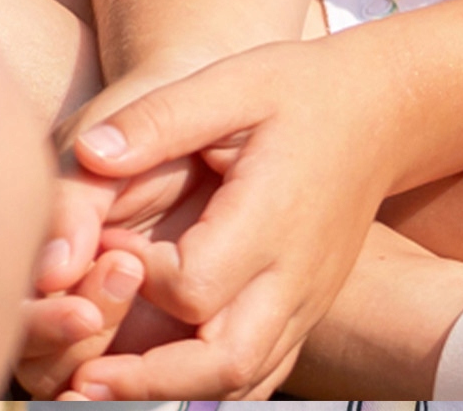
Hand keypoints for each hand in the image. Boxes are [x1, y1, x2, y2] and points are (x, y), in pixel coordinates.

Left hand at [52, 34, 400, 400]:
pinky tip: (165, 379)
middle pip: (226, 362)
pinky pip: (263, 370)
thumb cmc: (298, 89)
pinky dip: (211, 386)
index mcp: (270, 218)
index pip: (195, 285)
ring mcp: (305, 301)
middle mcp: (293, 276)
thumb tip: (89, 153)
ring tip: (107, 390)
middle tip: (82, 381)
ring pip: (244, 379)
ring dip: (176, 393)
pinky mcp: (307, 309)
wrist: (380, 111)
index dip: (140, 278)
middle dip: (152, 381)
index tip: (109, 246)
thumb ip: (160, 119)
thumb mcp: (230, 81)